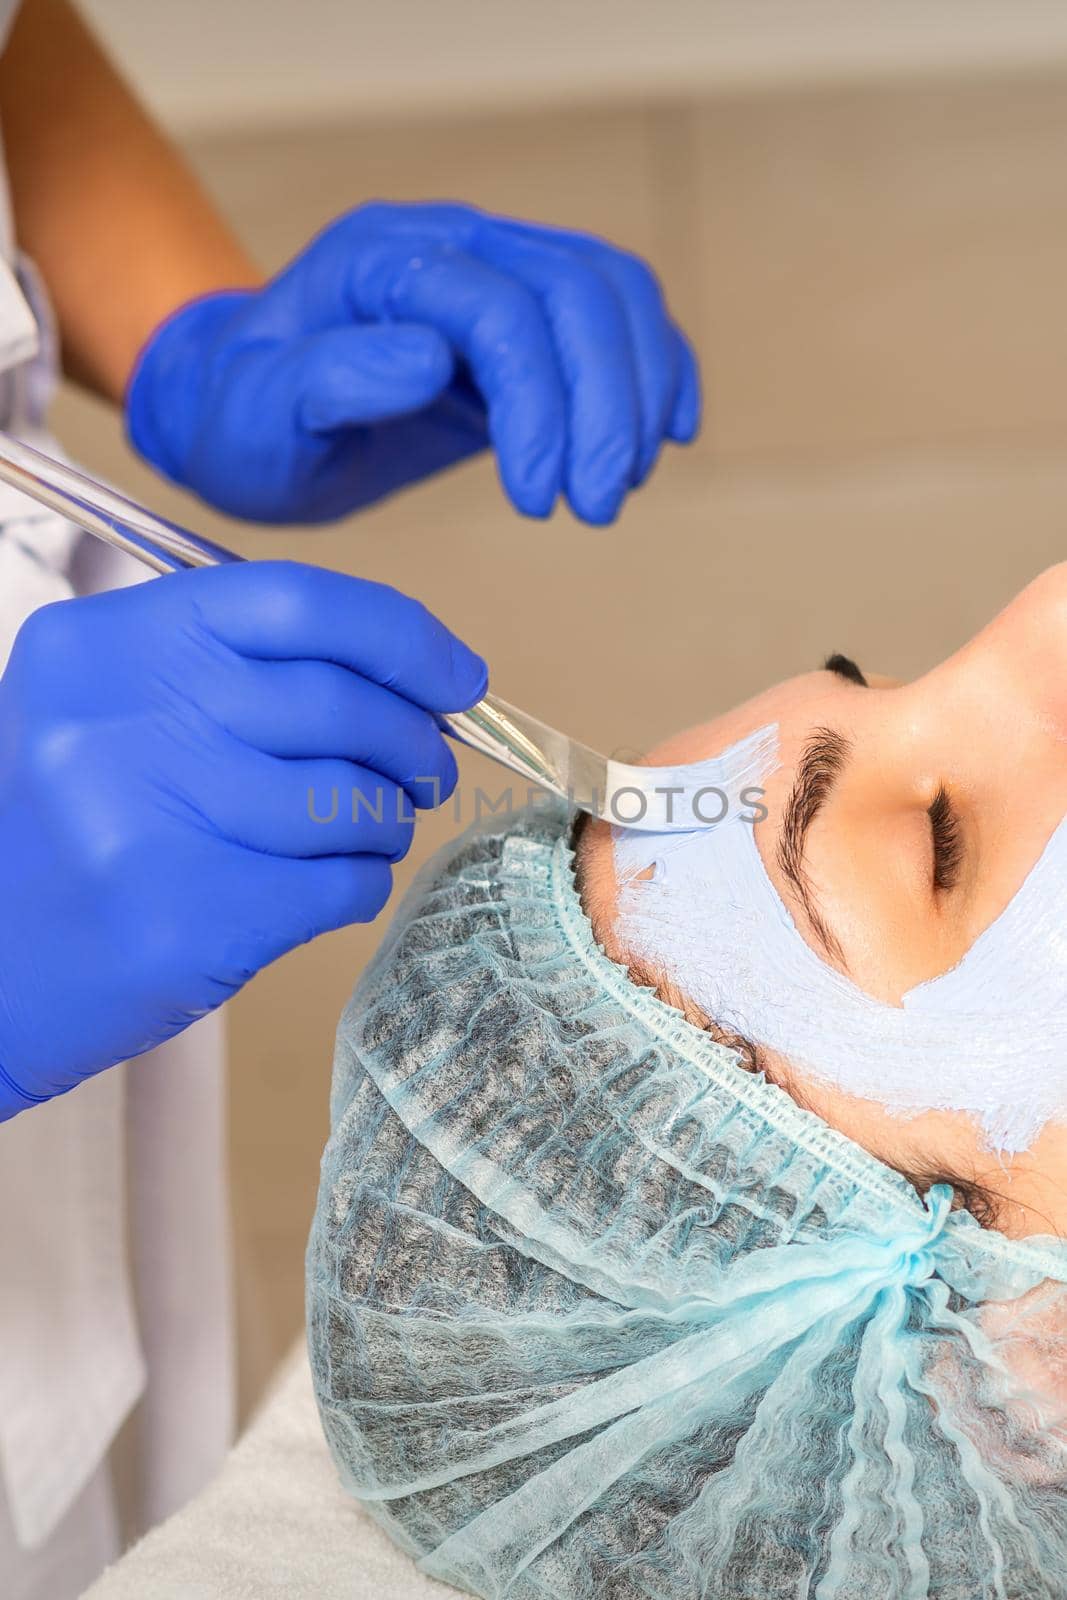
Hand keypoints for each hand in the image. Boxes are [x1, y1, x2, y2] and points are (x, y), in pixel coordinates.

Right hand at [0, 561, 485, 1115]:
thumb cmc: (64, 826)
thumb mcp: (105, 709)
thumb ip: (230, 671)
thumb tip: (406, 675)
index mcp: (104, 644)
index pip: (296, 601)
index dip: (403, 636)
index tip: (460, 676)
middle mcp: (123, 719)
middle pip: (340, 704)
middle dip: (415, 741)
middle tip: (425, 769)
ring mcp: (153, 822)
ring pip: (354, 799)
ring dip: (386, 820)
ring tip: (365, 830)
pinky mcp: (191, 920)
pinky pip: (342, 884)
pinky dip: (361, 882)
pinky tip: (328, 884)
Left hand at [125, 202, 699, 526]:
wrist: (243, 410)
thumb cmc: (243, 421)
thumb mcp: (256, 417)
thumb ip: (328, 379)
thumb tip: (429, 357)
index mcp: (380, 263)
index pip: (498, 308)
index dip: (539, 401)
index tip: (538, 499)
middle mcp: (448, 246)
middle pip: (574, 292)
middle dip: (604, 404)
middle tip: (596, 505)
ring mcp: (494, 269)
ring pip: (611, 294)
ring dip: (636, 392)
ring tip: (616, 485)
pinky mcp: (525, 314)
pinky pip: (617, 314)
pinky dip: (655, 367)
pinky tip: (664, 433)